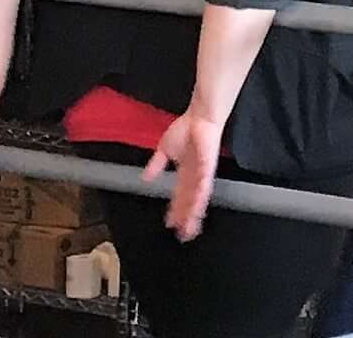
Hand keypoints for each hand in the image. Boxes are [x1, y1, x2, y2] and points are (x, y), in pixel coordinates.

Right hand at [143, 111, 231, 239]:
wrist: (199, 116)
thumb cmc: (186, 129)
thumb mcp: (164, 150)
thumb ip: (156, 165)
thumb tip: (145, 177)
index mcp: (186, 173)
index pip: (180, 197)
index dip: (177, 211)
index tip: (173, 225)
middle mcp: (195, 176)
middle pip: (190, 202)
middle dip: (186, 219)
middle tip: (184, 235)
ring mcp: (203, 173)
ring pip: (198, 199)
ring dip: (193, 213)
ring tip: (190, 228)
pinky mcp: (208, 166)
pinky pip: (204, 184)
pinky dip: (200, 197)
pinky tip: (197, 208)